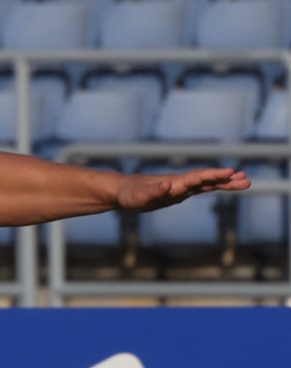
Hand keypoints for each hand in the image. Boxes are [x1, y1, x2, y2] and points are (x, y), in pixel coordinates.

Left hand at [119, 167, 249, 211]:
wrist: (121, 191)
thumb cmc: (129, 194)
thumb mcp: (140, 195)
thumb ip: (153, 191)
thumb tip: (167, 186)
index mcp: (174, 183)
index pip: (197, 178)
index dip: (212, 175)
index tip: (229, 172)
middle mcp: (180, 183)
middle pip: (207, 180)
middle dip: (226, 180)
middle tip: (246, 179)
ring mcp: (180, 188)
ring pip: (206, 184)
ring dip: (225, 183)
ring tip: (245, 181)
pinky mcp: (177, 193)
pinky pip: (200, 189)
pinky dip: (213, 186)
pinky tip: (224, 184)